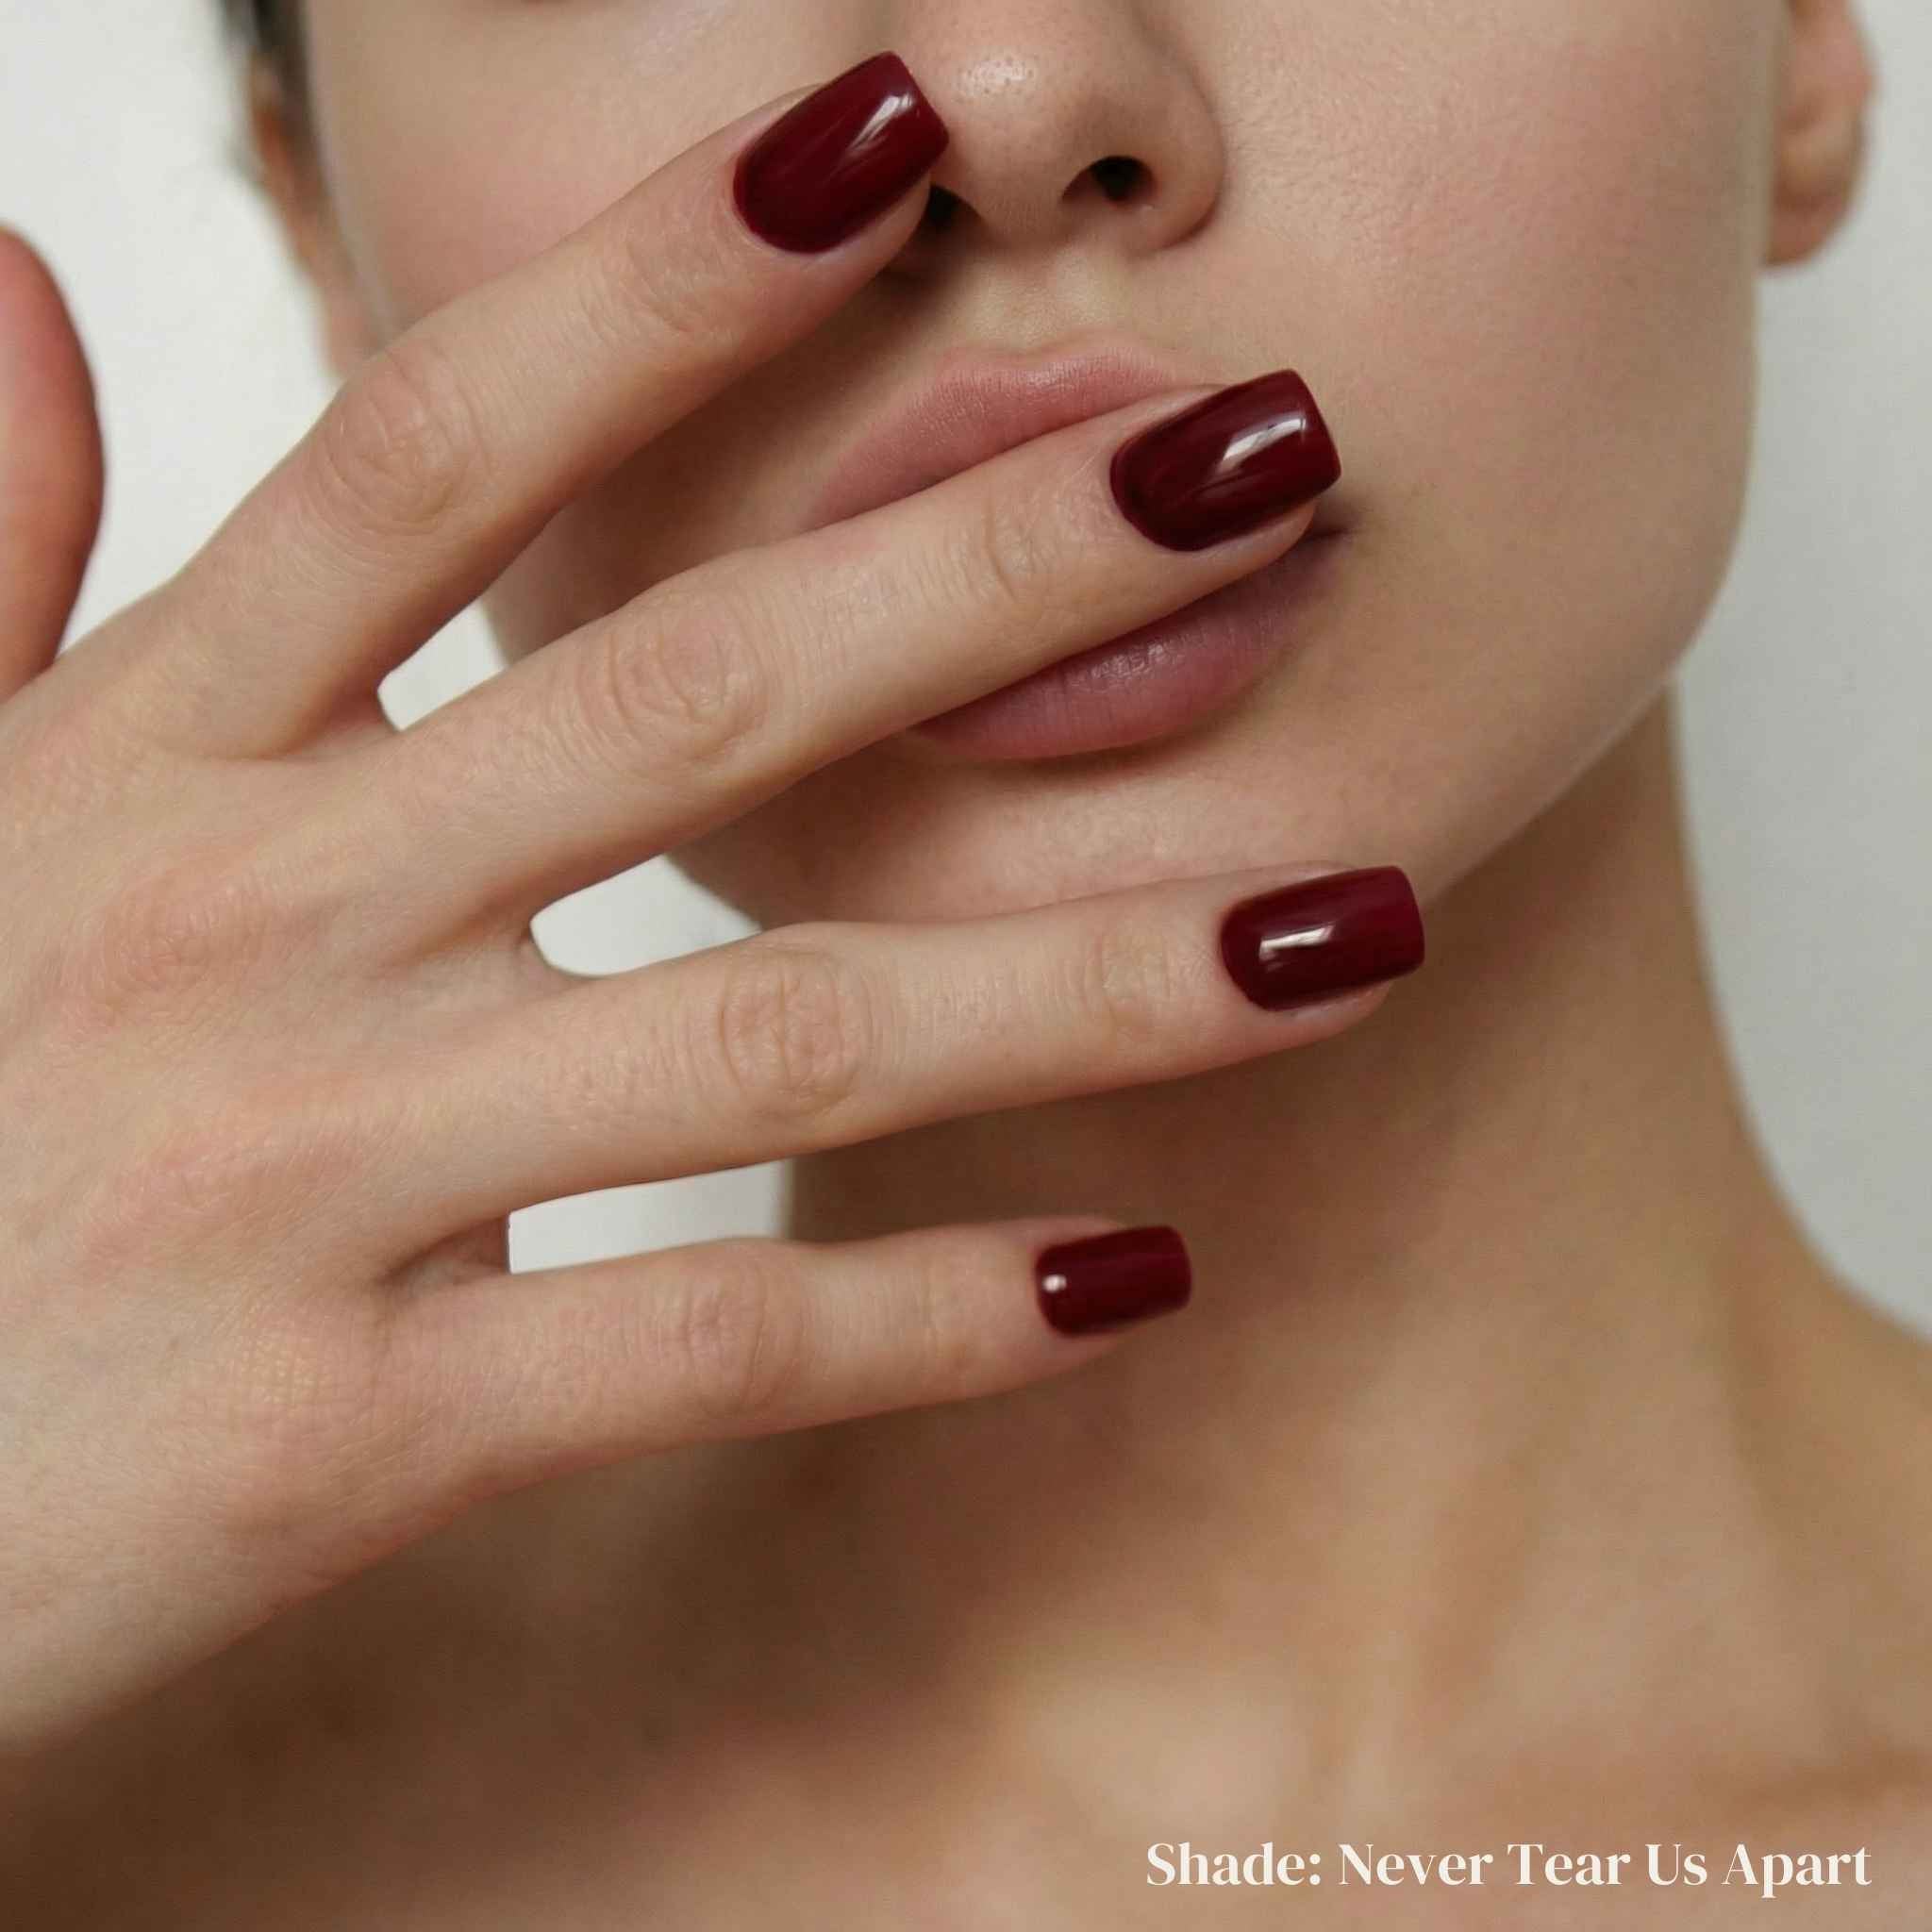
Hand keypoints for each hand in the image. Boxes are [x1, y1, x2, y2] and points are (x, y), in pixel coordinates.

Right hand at [0, 57, 1413, 1752]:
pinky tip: (1141, 1272)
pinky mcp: (333, 1433)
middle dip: (999, 566)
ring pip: (773, 1028)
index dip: (657, 279)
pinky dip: (934, 1317)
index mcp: (141, 759)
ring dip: (1091, 977)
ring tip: (1351, 928)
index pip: (431, 452)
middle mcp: (243, 926)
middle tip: (1274, 467)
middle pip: (686, 690)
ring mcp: (295, 1175)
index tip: (882, 139)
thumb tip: (28, 282)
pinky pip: (704, 1342)